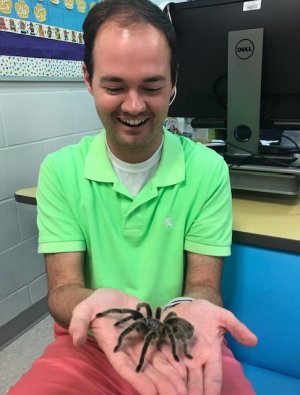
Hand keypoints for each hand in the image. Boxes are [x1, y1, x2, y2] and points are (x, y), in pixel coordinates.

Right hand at [69, 288, 187, 394]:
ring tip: (185, 386)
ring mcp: (141, 341)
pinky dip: (173, 356)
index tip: (153, 394)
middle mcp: (130, 349)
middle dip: (162, 384)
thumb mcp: (83, 310)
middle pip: (147, 370)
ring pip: (158, 361)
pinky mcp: (150, 330)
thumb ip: (78, 324)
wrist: (108, 297)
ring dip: (171, 374)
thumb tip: (77, 340)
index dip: (140, 381)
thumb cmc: (94, 305)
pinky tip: (186, 366)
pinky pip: (163, 345)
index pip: (127, 369)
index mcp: (114, 348)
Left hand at [161, 299, 257, 394]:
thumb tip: (254, 341)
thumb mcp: (221, 316)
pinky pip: (163, 368)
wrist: (184, 305)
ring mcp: (178, 359)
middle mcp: (194, 362)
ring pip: (180, 381)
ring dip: (178, 391)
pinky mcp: (163, 352)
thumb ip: (236, 327)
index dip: (212, 391)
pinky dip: (164, 379)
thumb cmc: (204, 313)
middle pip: (196, 385)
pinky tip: (161, 387)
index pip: (214, 378)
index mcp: (210, 355)